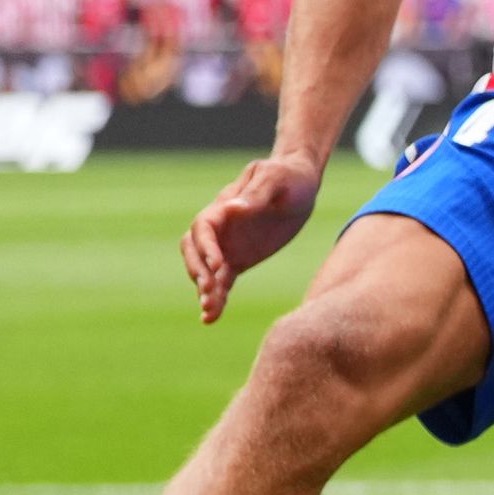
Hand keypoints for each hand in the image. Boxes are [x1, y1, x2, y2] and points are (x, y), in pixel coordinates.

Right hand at [182, 152, 322, 322]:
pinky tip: (212, 318)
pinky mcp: (237, 260)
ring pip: (206, 271)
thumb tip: (232, 209)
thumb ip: (255, 193)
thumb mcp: (275, 179)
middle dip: (199, 271)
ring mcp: (226, 246)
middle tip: (209, 291)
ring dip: (205, 290)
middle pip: (194, 252)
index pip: (203, 228)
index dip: (205, 246)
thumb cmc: (287, 177)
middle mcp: (219, 228)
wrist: (299, 184)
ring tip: (209, 312)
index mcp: (223, 206)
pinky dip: (216, 298)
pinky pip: (222, 282)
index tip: (217, 263)